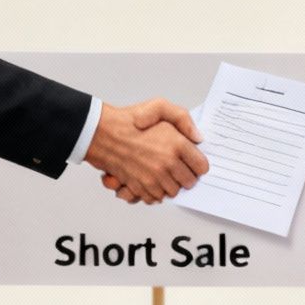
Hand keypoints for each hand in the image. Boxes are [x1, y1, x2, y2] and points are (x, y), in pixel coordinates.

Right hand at [83, 98, 207, 203]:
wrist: (103, 134)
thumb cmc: (129, 121)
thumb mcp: (160, 106)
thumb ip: (183, 119)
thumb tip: (197, 138)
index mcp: (176, 144)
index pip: (201, 166)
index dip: (198, 165)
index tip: (192, 162)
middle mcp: (167, 163)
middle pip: (189, 182)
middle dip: (185, 176)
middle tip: (178, 169)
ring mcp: (154, 178)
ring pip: (173, 192)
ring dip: (170, 185)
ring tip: (162, 173)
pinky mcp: (141, 187)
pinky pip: (156, 198)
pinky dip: (155, 192)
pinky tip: (151, 179)